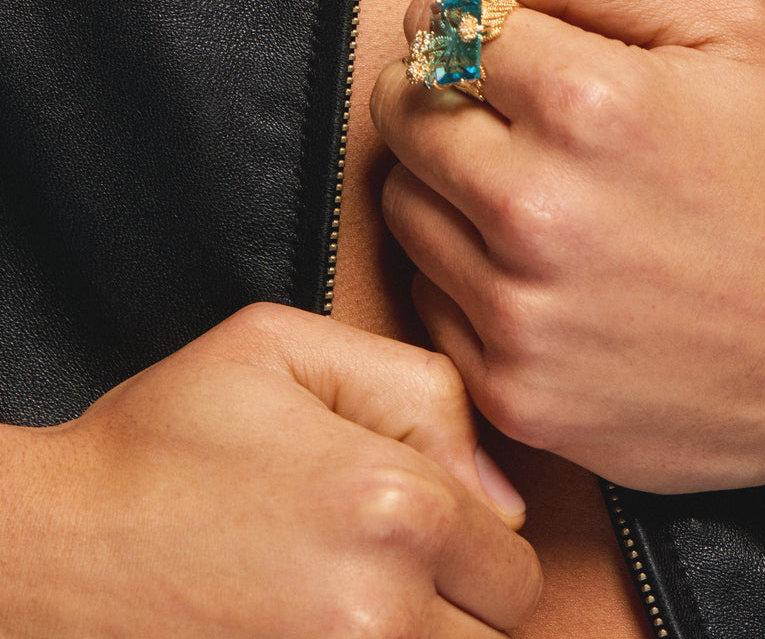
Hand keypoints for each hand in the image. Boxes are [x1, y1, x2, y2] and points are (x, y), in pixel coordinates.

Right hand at [0, 304, 540, 636]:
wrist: (57, 545)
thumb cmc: (161, 441)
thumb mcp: (283, 347)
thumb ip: (417, 387)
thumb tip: (496, 488)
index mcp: (392, 506)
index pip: (514, 558)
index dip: (476, 533)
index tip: (421, 512)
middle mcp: (378, 610)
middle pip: (497, 634)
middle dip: (463, 597)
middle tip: (388, 559)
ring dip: (422, 635)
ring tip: (352, 592)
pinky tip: (322, 622)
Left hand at [371, 0, 764, 508]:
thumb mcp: (727, 29)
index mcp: (589, 102)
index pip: (443, 20)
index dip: (474, 15)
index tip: (511, 36)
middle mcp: (539, 211)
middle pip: (403, 108)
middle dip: (444, 87)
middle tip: (517, 104)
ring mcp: (521, 313)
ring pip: (401, 202)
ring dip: (446, 177)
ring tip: (538, 179)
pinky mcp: (515, 391)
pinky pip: (426, 296)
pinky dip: (464, 268)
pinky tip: (543, 258)